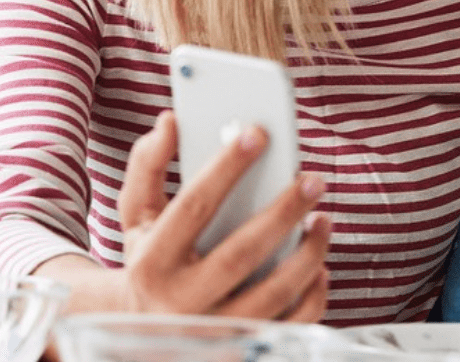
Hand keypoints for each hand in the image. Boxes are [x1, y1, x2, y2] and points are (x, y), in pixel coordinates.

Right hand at [118, 110, 330, 319]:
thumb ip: (148, 166)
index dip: (225, 167)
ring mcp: (215, 330)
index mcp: (152, 262)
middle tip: (313, 180)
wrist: (142, 331)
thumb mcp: (136, 215)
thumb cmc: (149, 259)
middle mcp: (181, 301)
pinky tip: (320, 264)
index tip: (258, 132)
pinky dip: (312, 295)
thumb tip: (170, 121)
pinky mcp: (244, 348)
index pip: (193, 206)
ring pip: (271, 295)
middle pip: (239, 254)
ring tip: (323, 218)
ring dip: (307, 254)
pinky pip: (290, 325)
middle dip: (282, 212)